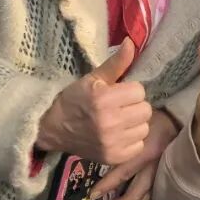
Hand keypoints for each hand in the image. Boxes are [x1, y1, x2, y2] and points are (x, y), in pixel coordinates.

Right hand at [36, 38, 150, 165]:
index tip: (117, 93)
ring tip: (119, 121)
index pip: (139, 91)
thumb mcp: (93, 78)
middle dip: (134, 106)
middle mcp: (109, 122)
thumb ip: (116, 63)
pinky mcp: (113, 157)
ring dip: (135, 124)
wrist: (54, 128)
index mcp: (103, 99)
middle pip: (145, 110)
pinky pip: (138, 145)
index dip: (129, 90)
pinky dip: (131, 140)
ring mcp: (112, 142)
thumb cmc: (75, 99)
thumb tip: (132, 42)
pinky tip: (118, 135)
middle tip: (120, 107)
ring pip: (144, 128)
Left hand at [91, 108, 178, 199]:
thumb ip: (121, 138)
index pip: (122, 174)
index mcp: (145, 151)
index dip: (106, 187)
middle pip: (133, 195)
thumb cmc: (156, 120)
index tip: (92, 195)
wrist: (187, 124)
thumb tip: (96, 149)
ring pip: (143, 199)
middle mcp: (154, 167)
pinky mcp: (167, 180)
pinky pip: (151, 196)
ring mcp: (163, 176)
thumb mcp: (137, 125)